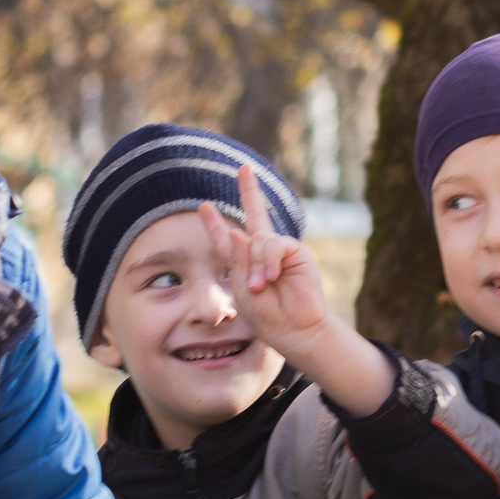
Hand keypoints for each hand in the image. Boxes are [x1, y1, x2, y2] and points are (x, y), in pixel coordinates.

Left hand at [200, 167, 392, 414]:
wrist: (295, 330)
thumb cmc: (268, 316)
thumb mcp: (241, 290)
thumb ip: (237, 262)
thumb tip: (239, 233)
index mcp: (244, 262)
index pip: (227, 239)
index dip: (215, 224)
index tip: (204, 207)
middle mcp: (262, 251)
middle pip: (255, 214)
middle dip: (249, 190)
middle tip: (243, 168)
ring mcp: (280, 250)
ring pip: (259, 240)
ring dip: (256, 266)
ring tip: (259, 287)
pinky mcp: (295, 252)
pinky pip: (275, 245)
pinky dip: (269, 262)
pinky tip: (270, 279)